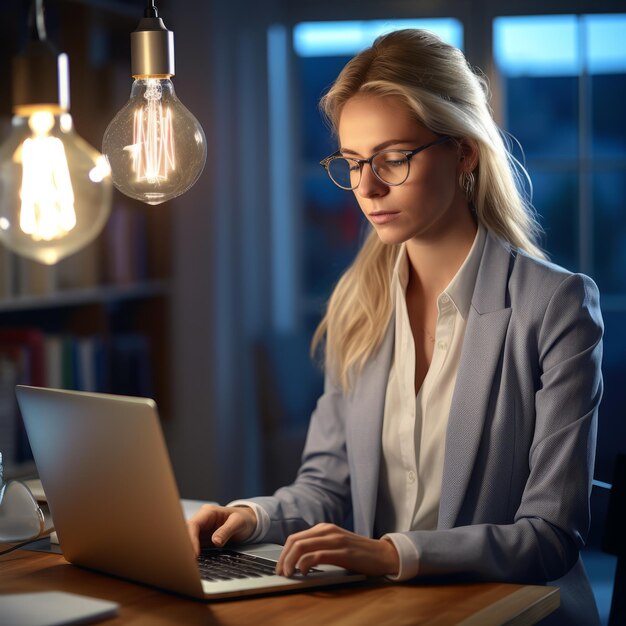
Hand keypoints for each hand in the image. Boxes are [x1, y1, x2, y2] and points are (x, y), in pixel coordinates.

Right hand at [187, 504, 256, 555]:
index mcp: (208, 512)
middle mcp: (203, 521)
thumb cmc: (244, 518)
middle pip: (188, 533)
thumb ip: (226, 531)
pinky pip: (196, 546)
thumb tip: (215, 541)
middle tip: (189, 561)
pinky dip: (194, 554)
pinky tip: (195, 562)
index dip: (191, 539)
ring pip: (189, 541)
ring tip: (190, 564)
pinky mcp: (205, 539)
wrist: (249, 521)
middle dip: (187, 546)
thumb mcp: (238, 523)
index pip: (194, 524)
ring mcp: (203, 530)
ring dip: (189, 551)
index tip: (194, 553)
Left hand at [275, 523, 399, 577]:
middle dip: (283, 558)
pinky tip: (304, 572)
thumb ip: (320, 547)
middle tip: (280, 572)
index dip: (283, 553)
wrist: (383, 554)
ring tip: (289, 574)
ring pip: (302, 546)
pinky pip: (317, 555)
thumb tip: (298, 560)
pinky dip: (305, 564)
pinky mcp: (342, 551)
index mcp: (324, 528)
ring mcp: (334, 539)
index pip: (295, 537)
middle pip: (295, 541)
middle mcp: (327, 530)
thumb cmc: (358, 553)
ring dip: (290, 562)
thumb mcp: (336, 545)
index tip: (279, 567)